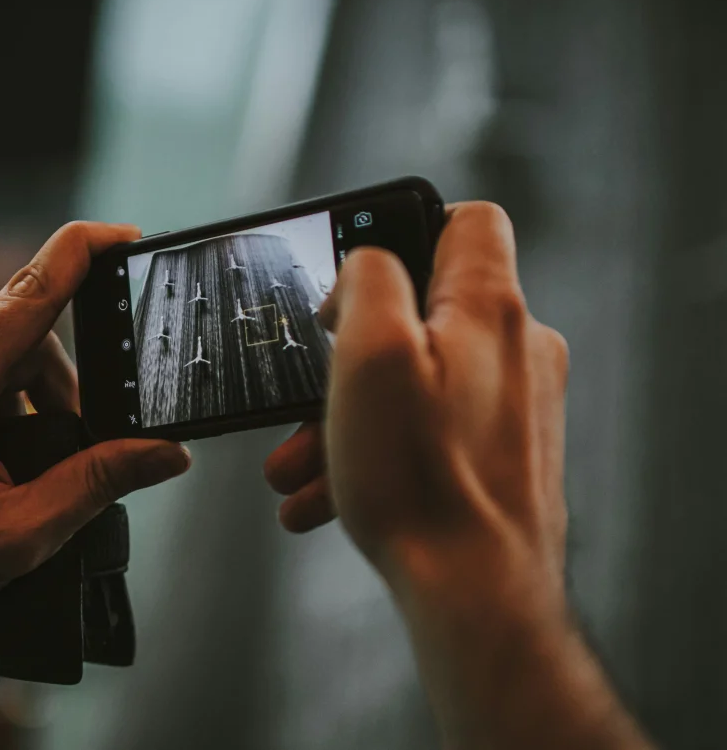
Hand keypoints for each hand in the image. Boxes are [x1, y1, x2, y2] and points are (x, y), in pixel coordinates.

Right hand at [266, 202, 567, 604]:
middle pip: (421, 316)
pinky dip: (376, 453)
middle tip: (301, 395)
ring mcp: (512, 407)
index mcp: (489, 309)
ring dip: (347, 417)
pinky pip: (428, 433)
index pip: (466, 221)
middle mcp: (515, 350)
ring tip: (297, 465)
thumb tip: (364, 265)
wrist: (475, 592)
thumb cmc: (422, 480)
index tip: (355, 275)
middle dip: (345, 357)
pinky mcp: (502, 454)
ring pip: (415, 384)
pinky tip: (327, 494)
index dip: (402, 228)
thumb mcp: (370, 355)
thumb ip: (367, 281)